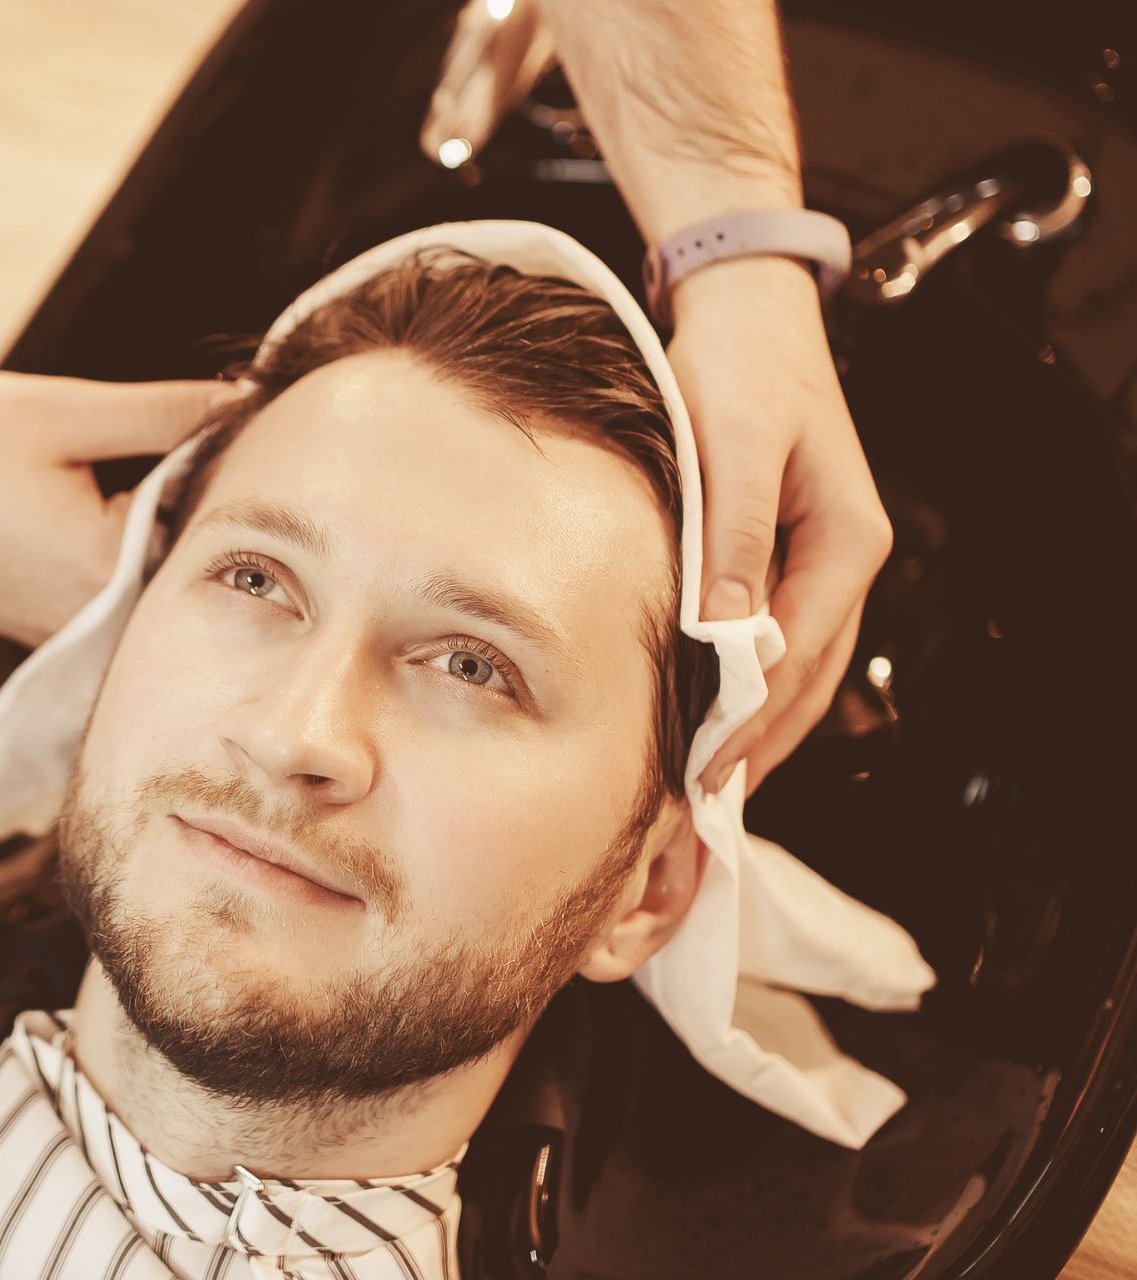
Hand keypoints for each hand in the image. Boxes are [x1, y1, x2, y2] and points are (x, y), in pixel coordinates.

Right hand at [0, 371, 229, 647]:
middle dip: (193, 481)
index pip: (219, 506)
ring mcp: (77, 632)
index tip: (223, 407)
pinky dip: (115, 533)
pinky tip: (75, 494)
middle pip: (193, 541)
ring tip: (97, 464)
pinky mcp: (54, 626)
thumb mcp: (60, 413)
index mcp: (111, 569)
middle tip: (156, 431)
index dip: (227, 448)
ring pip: (155, 559)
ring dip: (153, 508)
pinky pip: (115, 576)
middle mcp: (103, 620)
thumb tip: (247, 403)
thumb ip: (164, 413)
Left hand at [667, 257, 893, 794]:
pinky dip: (743, 690)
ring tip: (701, 794)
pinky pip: (772, 643)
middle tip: (695, 814)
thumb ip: (731, 537)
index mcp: (847, 544)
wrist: (746, 313)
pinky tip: (707, 724)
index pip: (796, 657)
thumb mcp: (735, 445)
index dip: (748, 723)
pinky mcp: (784, 558)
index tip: (699, 775)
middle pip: (803, 682)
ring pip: (794, 673)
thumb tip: (728, 630)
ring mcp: (818, 565)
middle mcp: (844, 563)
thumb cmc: (741, 370)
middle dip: (754, 751)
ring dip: (752, 733)